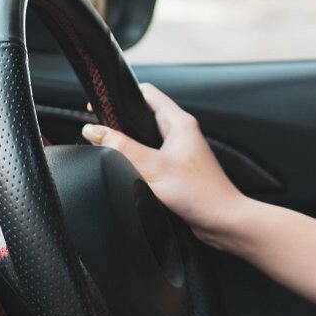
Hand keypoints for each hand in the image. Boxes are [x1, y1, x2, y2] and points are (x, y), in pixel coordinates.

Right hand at [80, 83, 248, 247]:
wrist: (222, 220)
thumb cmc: (201, 193)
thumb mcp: (153, 167)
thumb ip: (122, 147)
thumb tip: (93, 131)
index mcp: (179, 123)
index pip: (147, 94)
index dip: (121, 94)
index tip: (99, 101)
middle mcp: (180, 134)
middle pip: (142, 117)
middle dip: (119, 121)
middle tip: (97, 129)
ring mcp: (178, 152)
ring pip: (144, 139)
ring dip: (127, 143)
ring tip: (109, 149)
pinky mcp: (176, 170)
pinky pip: (149, 158)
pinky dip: (135, 161)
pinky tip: (125, 170)